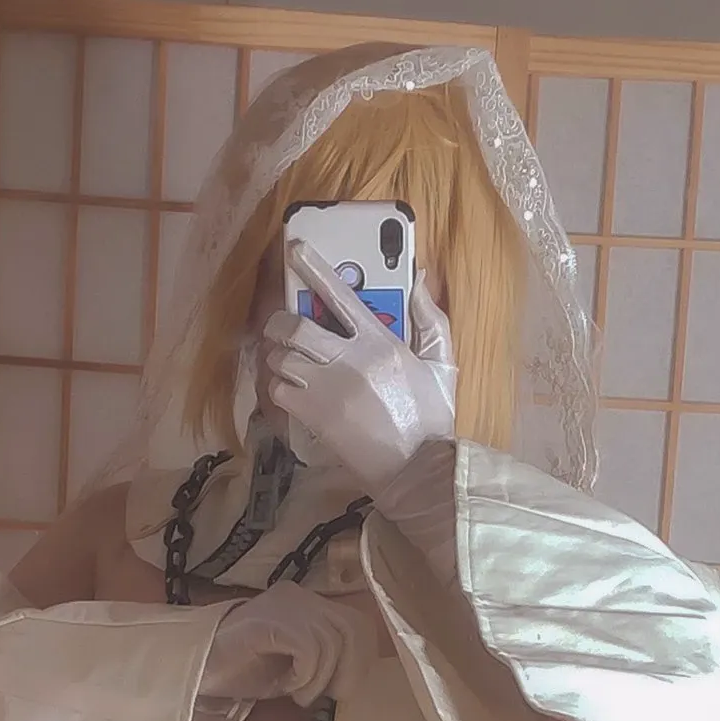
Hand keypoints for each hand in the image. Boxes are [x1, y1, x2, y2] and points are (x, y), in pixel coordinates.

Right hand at [196, 585, 369, 713]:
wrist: (199, 670)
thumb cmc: (245, 671)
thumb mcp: (296, 665)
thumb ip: (325, 660)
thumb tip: (354, 676)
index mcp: (309, 603)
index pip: (357, 623)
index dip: (359, 660)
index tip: (340, 689)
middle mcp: (300, 597)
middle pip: (353, 630)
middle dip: (348, 671)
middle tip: (326, 696)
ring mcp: (284, 606)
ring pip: (333, 643)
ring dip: (320, 680)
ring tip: (298, 694)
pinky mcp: (271, 622)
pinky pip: (310, 650)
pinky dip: (304, 676)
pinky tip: (286, 685)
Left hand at [256, 236, 456, 490]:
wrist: (416, 470)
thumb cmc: (431, 419)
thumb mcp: (442, 364)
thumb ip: (430, 318)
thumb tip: (419, 278)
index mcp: (381, 342)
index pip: (341, 293)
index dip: (314, 267)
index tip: (295, 250)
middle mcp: (350, 360)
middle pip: (296, 326)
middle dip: (280, 322)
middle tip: (280, 326)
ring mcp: (329, 389)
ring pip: (282, 357)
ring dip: (277, 356)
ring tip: (285, 360)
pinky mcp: (315, 418)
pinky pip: (279, 391)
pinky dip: (278, 388)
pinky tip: (290, 390)